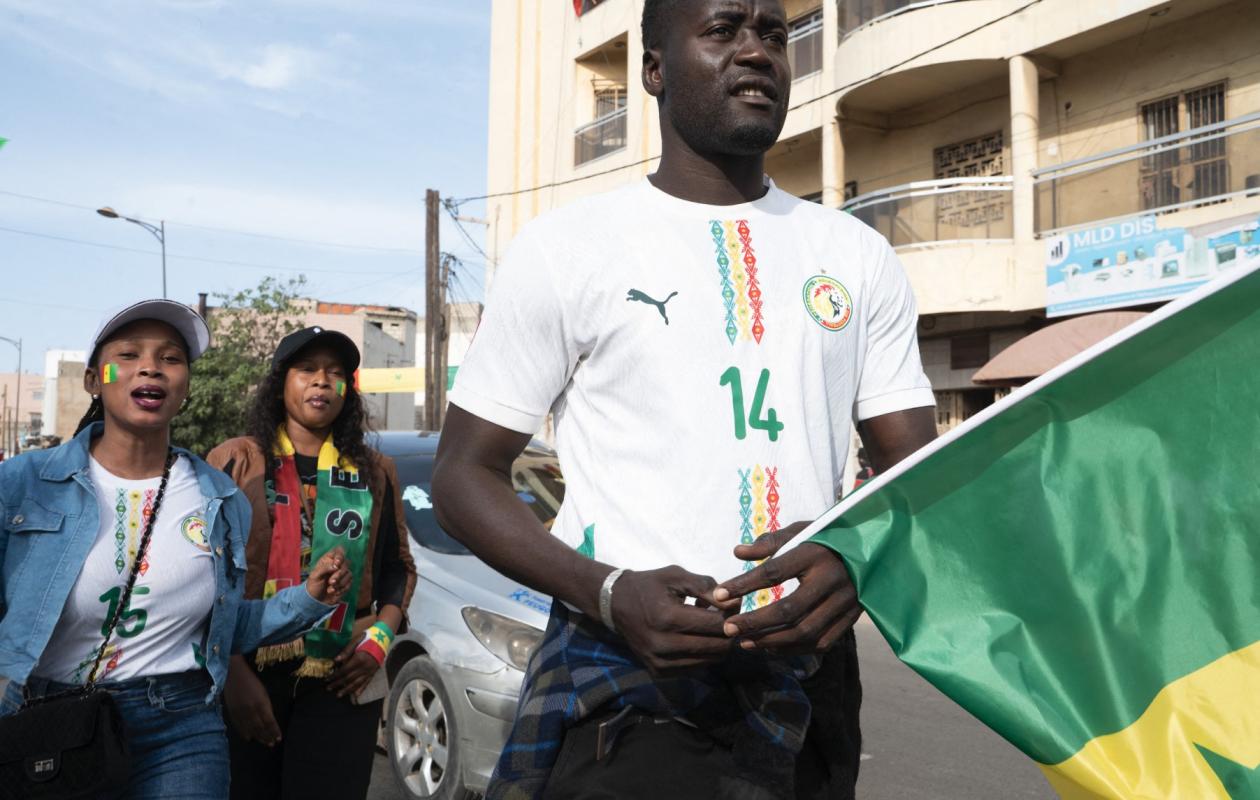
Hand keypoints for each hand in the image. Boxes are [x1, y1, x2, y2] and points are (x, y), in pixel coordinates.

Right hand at [224, 659, 281, 746]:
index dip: (274, 731)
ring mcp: (240, 712)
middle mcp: (250, 710)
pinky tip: (249, 738)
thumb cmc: (252, 682)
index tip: (279, 738)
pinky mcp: (232, 713)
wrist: (233, 676)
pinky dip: (244, 733)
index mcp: (261, 703)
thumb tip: (269, 720)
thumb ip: (266, 707)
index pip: (269, 721)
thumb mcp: (263, 692)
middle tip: (272, 744)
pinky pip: (239, 726)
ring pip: (250, 729)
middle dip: (267, 736)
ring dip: (258, 737)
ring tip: (264, 743)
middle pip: (260, 727)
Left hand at [305, 547, 350, 603]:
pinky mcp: (346, 582)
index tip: (337, 564)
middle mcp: (337, 565)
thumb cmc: (313, 585)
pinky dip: (342, 588)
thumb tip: (336, 565)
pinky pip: (349, 583)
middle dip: (339, 574)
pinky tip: (334, 592)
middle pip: (346, 563)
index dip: (340, 555)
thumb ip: (325, 568)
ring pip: (349, 573)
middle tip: (331, 582)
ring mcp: (342, 574)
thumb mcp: (315, 575)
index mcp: (328, 560)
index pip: (339, 551)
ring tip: (330, 589)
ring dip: (340, 583)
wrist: (316, 600)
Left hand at [328, 639, 379, 698]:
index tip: (327, 679)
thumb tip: (335, 660)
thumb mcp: (356, 641)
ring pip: (357, 683)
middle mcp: (364, 667)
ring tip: (339, 695)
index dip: (335, 675)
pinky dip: (361, 689)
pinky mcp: (373, 672)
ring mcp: (369, 671)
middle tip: (329, 688)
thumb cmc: (368, 638)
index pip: (344, 670)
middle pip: (349, 678)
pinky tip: (355, 695)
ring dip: (347, 690)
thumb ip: (346, 651)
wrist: (383, 638)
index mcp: (359, 659)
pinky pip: (366, 683)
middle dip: (338, 684)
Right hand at [608, 566, 736, 676]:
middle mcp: (663, 645)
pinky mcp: (659, 673)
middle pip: (717, 647)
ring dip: (717, 645)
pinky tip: (696, 638)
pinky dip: (704, 654)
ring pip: (710, 661)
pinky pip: (696, 668)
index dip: (731, 615)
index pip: (715, 624)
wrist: (616, 605)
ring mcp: (660, 663)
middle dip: (729, 632)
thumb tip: (735, 603)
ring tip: (709, 627)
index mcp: (667, 617)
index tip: (732, 606)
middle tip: (727, 618)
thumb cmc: (649, 586)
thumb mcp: (676, 576)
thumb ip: (706, 587)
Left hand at [713, 522, 860, 655]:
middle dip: (754, 623)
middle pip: (789, 610)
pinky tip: (770, 647)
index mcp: (816, 554)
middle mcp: (832, 580)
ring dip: (771, 641)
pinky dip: (793, 649)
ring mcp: (846, 602)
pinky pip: (821, 643)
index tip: (718, 595)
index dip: (744, 585)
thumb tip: (737, 553)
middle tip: (728, 629)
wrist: (873, 550)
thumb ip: (770, 542)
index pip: (774, 573)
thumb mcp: (802, 531)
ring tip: (744, 642)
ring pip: (804, 632)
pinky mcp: (852, 619)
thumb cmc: (827, 539)